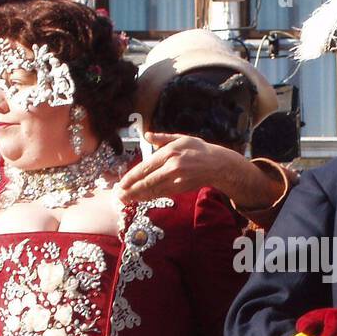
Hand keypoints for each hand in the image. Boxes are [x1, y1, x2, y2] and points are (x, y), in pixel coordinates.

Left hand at [115, 132, 250, 202]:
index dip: (132, 177)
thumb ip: (162, 138)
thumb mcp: (181, 138)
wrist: (217, 165)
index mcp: (170, 152)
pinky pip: (162, 193)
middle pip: (147, 181)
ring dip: (138, 196)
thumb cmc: (199, 149)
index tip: (121, 183)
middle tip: (119, 195)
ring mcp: (177, 180)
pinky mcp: (181, 188)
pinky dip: (150, 197)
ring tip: (125, 200)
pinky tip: (141, 199)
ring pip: (153, 190)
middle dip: (131, 190)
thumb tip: (147, 135)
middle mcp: (172, 167)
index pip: (146, 167)